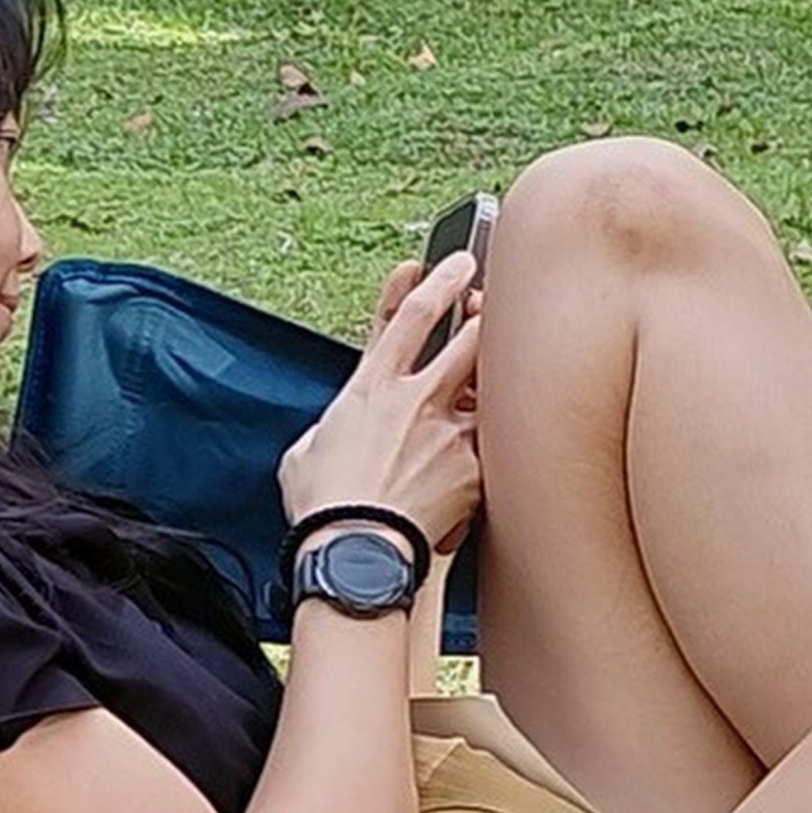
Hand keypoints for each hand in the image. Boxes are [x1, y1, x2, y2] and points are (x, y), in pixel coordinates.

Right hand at [280, 250, 483, 556]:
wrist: (354, 550)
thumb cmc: (322, 507)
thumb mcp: (305, 451)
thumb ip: (330, 429)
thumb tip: (335, 435)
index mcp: (370, 388)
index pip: (411, 315)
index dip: (435, 281)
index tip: (452, 261)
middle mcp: (416, 401)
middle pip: (469, 337)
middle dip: (484, 313)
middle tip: (490, 304)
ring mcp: (450, 434)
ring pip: (491, 385)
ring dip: (498, 376)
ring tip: (506, 371)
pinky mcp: (473, 471)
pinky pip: (495, 448)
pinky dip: (497, 446)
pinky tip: (504, 450)